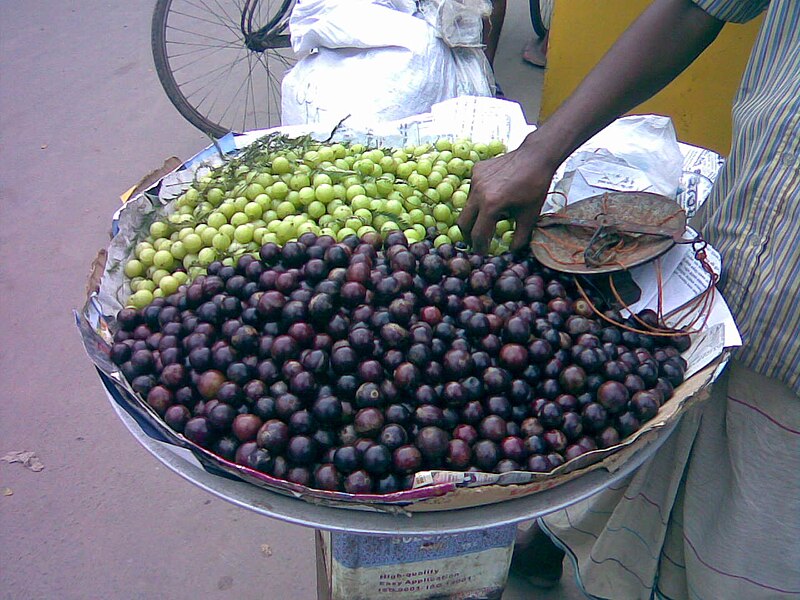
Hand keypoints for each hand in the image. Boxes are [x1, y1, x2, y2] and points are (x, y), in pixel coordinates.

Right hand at [457, 137, 557, 254]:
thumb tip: (512, 253)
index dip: (480, 248)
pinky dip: (480, 198)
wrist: (536, 156)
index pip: (478, 235)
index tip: (482, 254)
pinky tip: (494, 195)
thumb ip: (519, 238)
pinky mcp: (476, 170)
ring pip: (467, 205)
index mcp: (491, 205)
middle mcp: (478, 192)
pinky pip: (472, 190)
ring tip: (491, 216)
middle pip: (463, 223)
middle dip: (469, 235)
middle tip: (478, 241)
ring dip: (476, 215)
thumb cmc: (536, 186)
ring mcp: (475, 179)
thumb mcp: (530, 216)